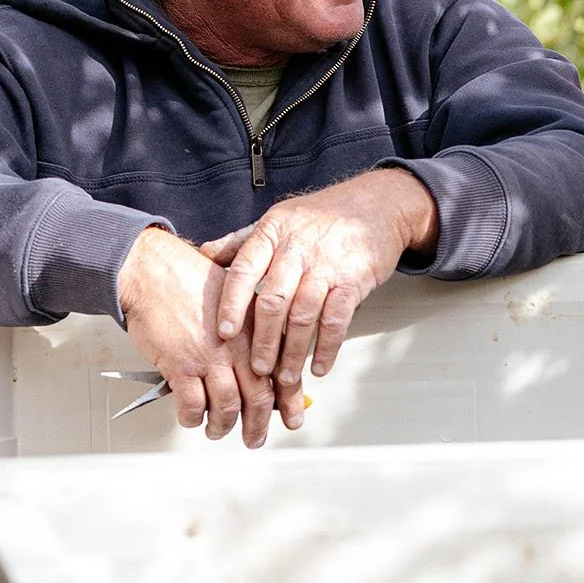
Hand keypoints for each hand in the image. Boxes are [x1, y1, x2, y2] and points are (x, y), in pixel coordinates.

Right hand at [115, 226, 274, 445]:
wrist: (154, 272)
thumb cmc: (190, 280)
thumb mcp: (237, 297)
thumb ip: (252, 327)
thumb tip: (262, 359)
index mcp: (255, 330)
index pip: (282, 373)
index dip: (289, 401)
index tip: (293, 418)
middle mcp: (237, 347)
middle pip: (258, 398)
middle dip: (258, 425)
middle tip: (254, 438)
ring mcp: (210, 358)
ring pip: (227, 407)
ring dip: (223, 426)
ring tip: (217, 432)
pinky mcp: (182, 366)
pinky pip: (192, 404)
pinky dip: (193, 417)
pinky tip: (191, 418)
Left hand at [202, 169, 439, 428]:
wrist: (378, 205)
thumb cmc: (324, 216)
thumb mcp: (280, 219)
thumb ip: (242, 240)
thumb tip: (205, 254)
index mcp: (272, 233)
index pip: (244, 270)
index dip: (231, 303)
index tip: (223, 333)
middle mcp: (297, 249)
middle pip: (272, 301)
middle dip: (262, 339)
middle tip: (256, 369)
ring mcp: (326, 265)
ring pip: (303, 316)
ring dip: (293, 352)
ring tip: (285, 378)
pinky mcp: (353, 280)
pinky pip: (336, 320)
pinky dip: (328, 347)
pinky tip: (320, 367)